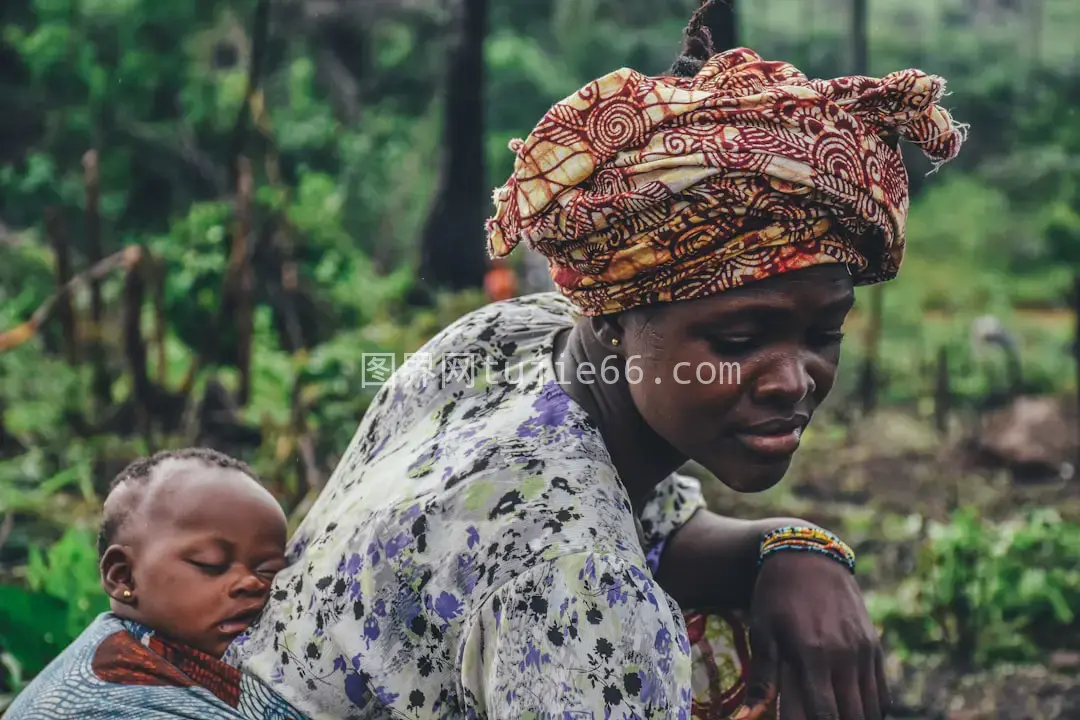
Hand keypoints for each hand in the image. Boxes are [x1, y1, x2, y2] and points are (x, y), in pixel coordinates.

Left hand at [734, 551, 889, 719]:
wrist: (808, 557)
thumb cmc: (776, 597)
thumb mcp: (762, 632)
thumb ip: (762, 678)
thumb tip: (746, 717)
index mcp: (810, 654)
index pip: (821, 715)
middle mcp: (842, 656)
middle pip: (849, 717)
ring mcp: (862, 652)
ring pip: (869, 710)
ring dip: (853, 719)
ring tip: (834, 717)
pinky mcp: (874, 647)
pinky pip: (882, 694)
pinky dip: (871, 711)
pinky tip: (852, 711)